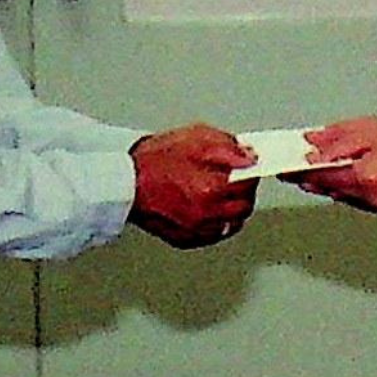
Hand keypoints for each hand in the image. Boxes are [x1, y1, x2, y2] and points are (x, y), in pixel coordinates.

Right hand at [129, 123, 256, 247]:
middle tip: (233, 179)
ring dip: (232, 209)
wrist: (125, 182)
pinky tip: (208, 210)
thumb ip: (228, 146)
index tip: (247, 166)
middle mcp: (208, 212)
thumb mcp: (196, 138)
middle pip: (245, 205)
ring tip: (219, 194)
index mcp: (213, 186)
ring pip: (232, 223)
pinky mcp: (186, 238)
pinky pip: (213, 235)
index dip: (250, 170)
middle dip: (243, 191)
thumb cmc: (154, 160)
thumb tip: (250, 156)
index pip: (251, 182)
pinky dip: (216, 223)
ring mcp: (197, 228)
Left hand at [283, 116, 376, 212]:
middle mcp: (369, 197)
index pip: (320, 177)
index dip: (298, 172)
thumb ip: (337, 138)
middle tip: (295, 168)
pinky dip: (348, 185)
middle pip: (329, 189)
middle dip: (311, 178)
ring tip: (317, 168)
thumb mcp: (371, 130)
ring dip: (329, 182)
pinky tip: (344, 174)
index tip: (283, 168)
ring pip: (342, 195)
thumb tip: (312, 144)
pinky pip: (357, 197)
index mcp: (364, 178)